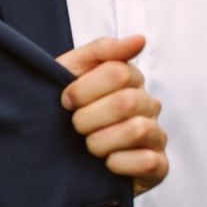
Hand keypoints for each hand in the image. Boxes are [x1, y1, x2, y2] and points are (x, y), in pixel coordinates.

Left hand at [57, 35, 167, 195]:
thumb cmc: (62, 109)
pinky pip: (148, 162)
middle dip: (87, 118)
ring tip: (88, 146)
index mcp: (130, 80)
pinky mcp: (157, 166)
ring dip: (100, 142)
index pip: (117, 73)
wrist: (49, 152)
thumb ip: (101, 51)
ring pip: (137, 130)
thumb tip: (139, 40)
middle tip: (75, 127)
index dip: (82, 89)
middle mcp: (147, 105)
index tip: (65, 101)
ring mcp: (155, 135)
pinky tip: (105, 164)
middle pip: (126, 102)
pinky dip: (119, 164)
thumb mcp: (69, 72)